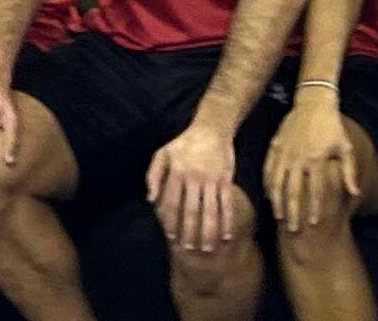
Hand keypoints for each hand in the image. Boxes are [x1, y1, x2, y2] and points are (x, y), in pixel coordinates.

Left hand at [145, 120, 249, 258]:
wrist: (212, 127)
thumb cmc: (184, 143)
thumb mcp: (163, 153)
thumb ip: (153, 174)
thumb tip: (150, 199)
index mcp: (177, 172)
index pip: (172, 203)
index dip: (170, 222)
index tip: (171, 237)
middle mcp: (194, 177)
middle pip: (192, 211)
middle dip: (190, 233)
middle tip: (188, 249)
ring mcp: (212, 180)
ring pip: (210, 211)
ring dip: (208, 232)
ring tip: (206, 248)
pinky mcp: (226, 180)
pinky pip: (227, 204)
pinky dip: (227, 222)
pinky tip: (226, 236)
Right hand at [265, 98, 358, 233]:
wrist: (313, 102)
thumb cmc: (332, 126)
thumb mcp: (344, 147)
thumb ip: (349, 171)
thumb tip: (355, 193)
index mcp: (317, 160)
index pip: (315, 190)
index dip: (315, 208)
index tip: (314, 225)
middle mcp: (299, 158)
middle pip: (294, 191)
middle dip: (293, 212)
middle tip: (293, 230)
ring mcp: (285, 152)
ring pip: (278, 182)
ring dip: (278, 201)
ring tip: (279, 217)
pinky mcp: (275, 145)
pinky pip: (268, 168)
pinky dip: (267, 183)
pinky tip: (269, 195)